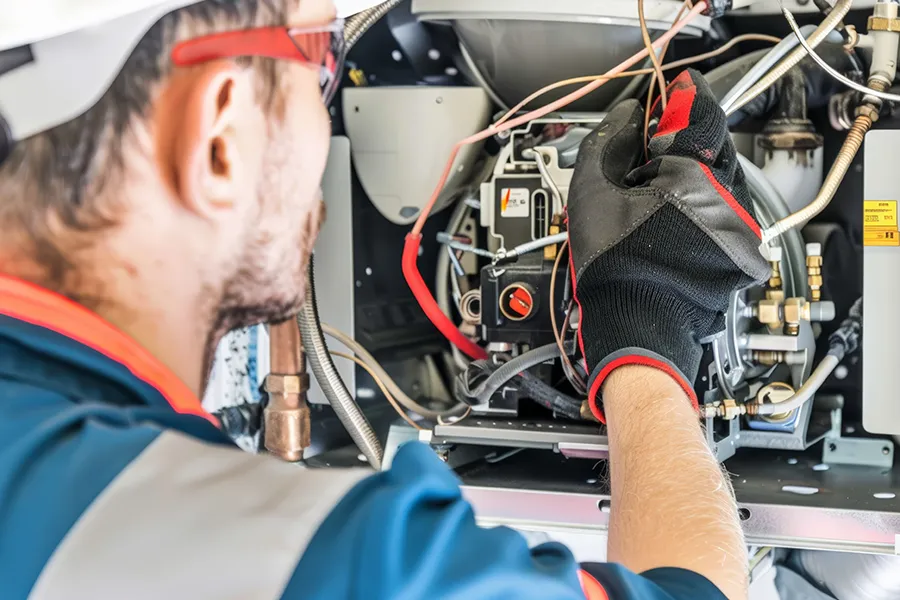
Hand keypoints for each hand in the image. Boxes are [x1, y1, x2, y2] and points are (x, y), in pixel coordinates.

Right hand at [567, 69, 769, 422]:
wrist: (638, 325)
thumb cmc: (613, 268)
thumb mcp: (592, 195)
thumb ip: (609, 142)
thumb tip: (628, 114)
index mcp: (692, 177)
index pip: (700, 112)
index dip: (682, 96)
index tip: (673, 89)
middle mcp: (728, 197)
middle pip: (712, 146)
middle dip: (683, 146)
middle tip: (649, 160)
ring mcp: (741, 225)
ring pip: (721, 178)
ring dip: (694, 176)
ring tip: (656, 202)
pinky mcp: (744, 248)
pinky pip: (726, 208)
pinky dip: (704, 205)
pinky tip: (673, 224)